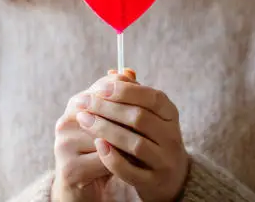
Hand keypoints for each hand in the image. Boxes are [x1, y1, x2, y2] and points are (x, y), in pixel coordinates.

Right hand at [51, 72, 136, 201]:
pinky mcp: (70, 169)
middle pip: (104, 111)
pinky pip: (104, 160)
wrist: (82, 189)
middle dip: (131, 115)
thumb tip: (130, 72)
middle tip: (154, 120)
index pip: (101, 88)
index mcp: (74, 105)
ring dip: (129, 140)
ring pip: (106, 137)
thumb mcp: (110, 123)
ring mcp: (64, 146)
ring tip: (147, 142)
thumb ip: (120, 99)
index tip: (148, 97)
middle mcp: (65, 122)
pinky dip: (121, 160)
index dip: (126, 91)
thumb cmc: (101, 149)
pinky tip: (134, 161)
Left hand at [76, 80, 189, 201]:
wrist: (169, 176)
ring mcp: (164, 161)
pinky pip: (131, 170)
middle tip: (83, 102)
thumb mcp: (148, 113)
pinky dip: (112, 158)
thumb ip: (132, 94)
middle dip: (108, 108)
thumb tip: (113, 72)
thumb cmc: (151, 136)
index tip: (99, 88)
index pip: (152, 97)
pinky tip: (97, 145)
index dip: (125, 91)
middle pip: (139, 118)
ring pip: (134, 143)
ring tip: (84, 120)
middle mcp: (172, 136)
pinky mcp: (153, 181)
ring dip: (106, 130)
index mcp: (170, 114)